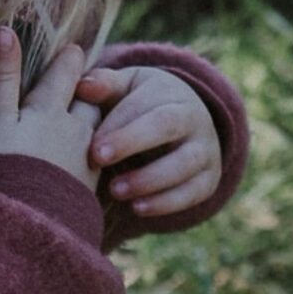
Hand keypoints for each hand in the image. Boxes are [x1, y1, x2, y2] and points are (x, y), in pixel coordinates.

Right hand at [0, 26, 101, 190]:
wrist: (30, 224)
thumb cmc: (4, 167)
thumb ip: (0, 77)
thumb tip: (4, 31)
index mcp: (51, 110)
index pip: (66, 75)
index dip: (69, 61)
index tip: (75, 51)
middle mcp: (75, 131)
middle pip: (89, 103)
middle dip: (89, 93)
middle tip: (86, 87)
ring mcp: (85, 163)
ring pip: (96, 134)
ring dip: (92, 127)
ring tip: (84, 127)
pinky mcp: (87, 193)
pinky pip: (96, 167)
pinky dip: (91, 159)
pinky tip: (82, 167)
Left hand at [75, 63, 220, 219]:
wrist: (181, 128)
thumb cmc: (138, 108)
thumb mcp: (123, 90)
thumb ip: (103, 86)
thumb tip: (83, 87)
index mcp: (168, 91)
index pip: (143, 104)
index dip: (117, 125)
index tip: (90, 145)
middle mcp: (193, 117)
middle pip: (167, 125)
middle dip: (131, 141)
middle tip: (98, 159)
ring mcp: (205, 149)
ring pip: (185, 162)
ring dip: (148, 179)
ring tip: (116, 190)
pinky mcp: (209, 179)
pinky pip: (193, 192)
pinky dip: (166, 203)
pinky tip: (137, 207)